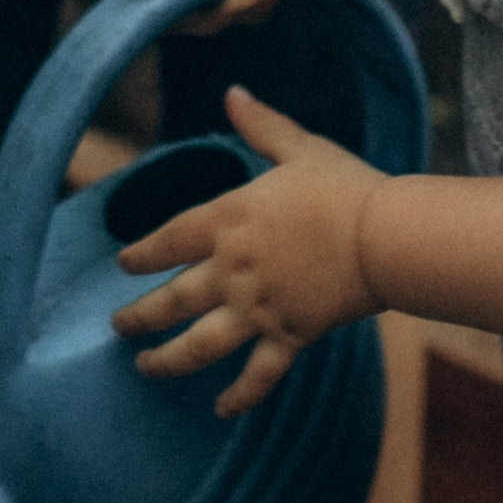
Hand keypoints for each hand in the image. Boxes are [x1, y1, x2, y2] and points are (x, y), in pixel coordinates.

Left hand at [113, 88, 380, 410]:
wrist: (385, 236)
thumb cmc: (345, 187)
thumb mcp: (300, 147)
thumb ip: (261, 125)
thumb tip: (233, 91)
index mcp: (230, 220)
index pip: (168, 239)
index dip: (141, 254)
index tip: (122, 265)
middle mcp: (233, 270)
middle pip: (172, 300)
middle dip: (139, 317)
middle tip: (117, 328)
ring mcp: (259, 308)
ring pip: (200, 344)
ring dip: (167, 361)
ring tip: (145, 369)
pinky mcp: (290, 336)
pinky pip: (258, 375)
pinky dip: (239, 396)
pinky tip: (221, 411)